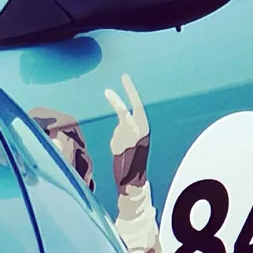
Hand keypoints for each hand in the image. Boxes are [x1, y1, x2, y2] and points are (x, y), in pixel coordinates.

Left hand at [103, 73, 149, 189]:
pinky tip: (122, 154)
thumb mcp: (132, 136)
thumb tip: (119, 122)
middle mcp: (137, 128)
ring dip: (120, 138)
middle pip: (124, 110)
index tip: (124, 77)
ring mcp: (127, 135)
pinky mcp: (118, 142)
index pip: (136, 103)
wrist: (134, 176)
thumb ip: (126, 126)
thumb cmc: (133, 156)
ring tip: (127, 150)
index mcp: (144, 125)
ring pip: (118, 129)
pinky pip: (114, 138)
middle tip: (108, 89)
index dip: (130, 90)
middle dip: (116, 100)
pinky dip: (117, 144)